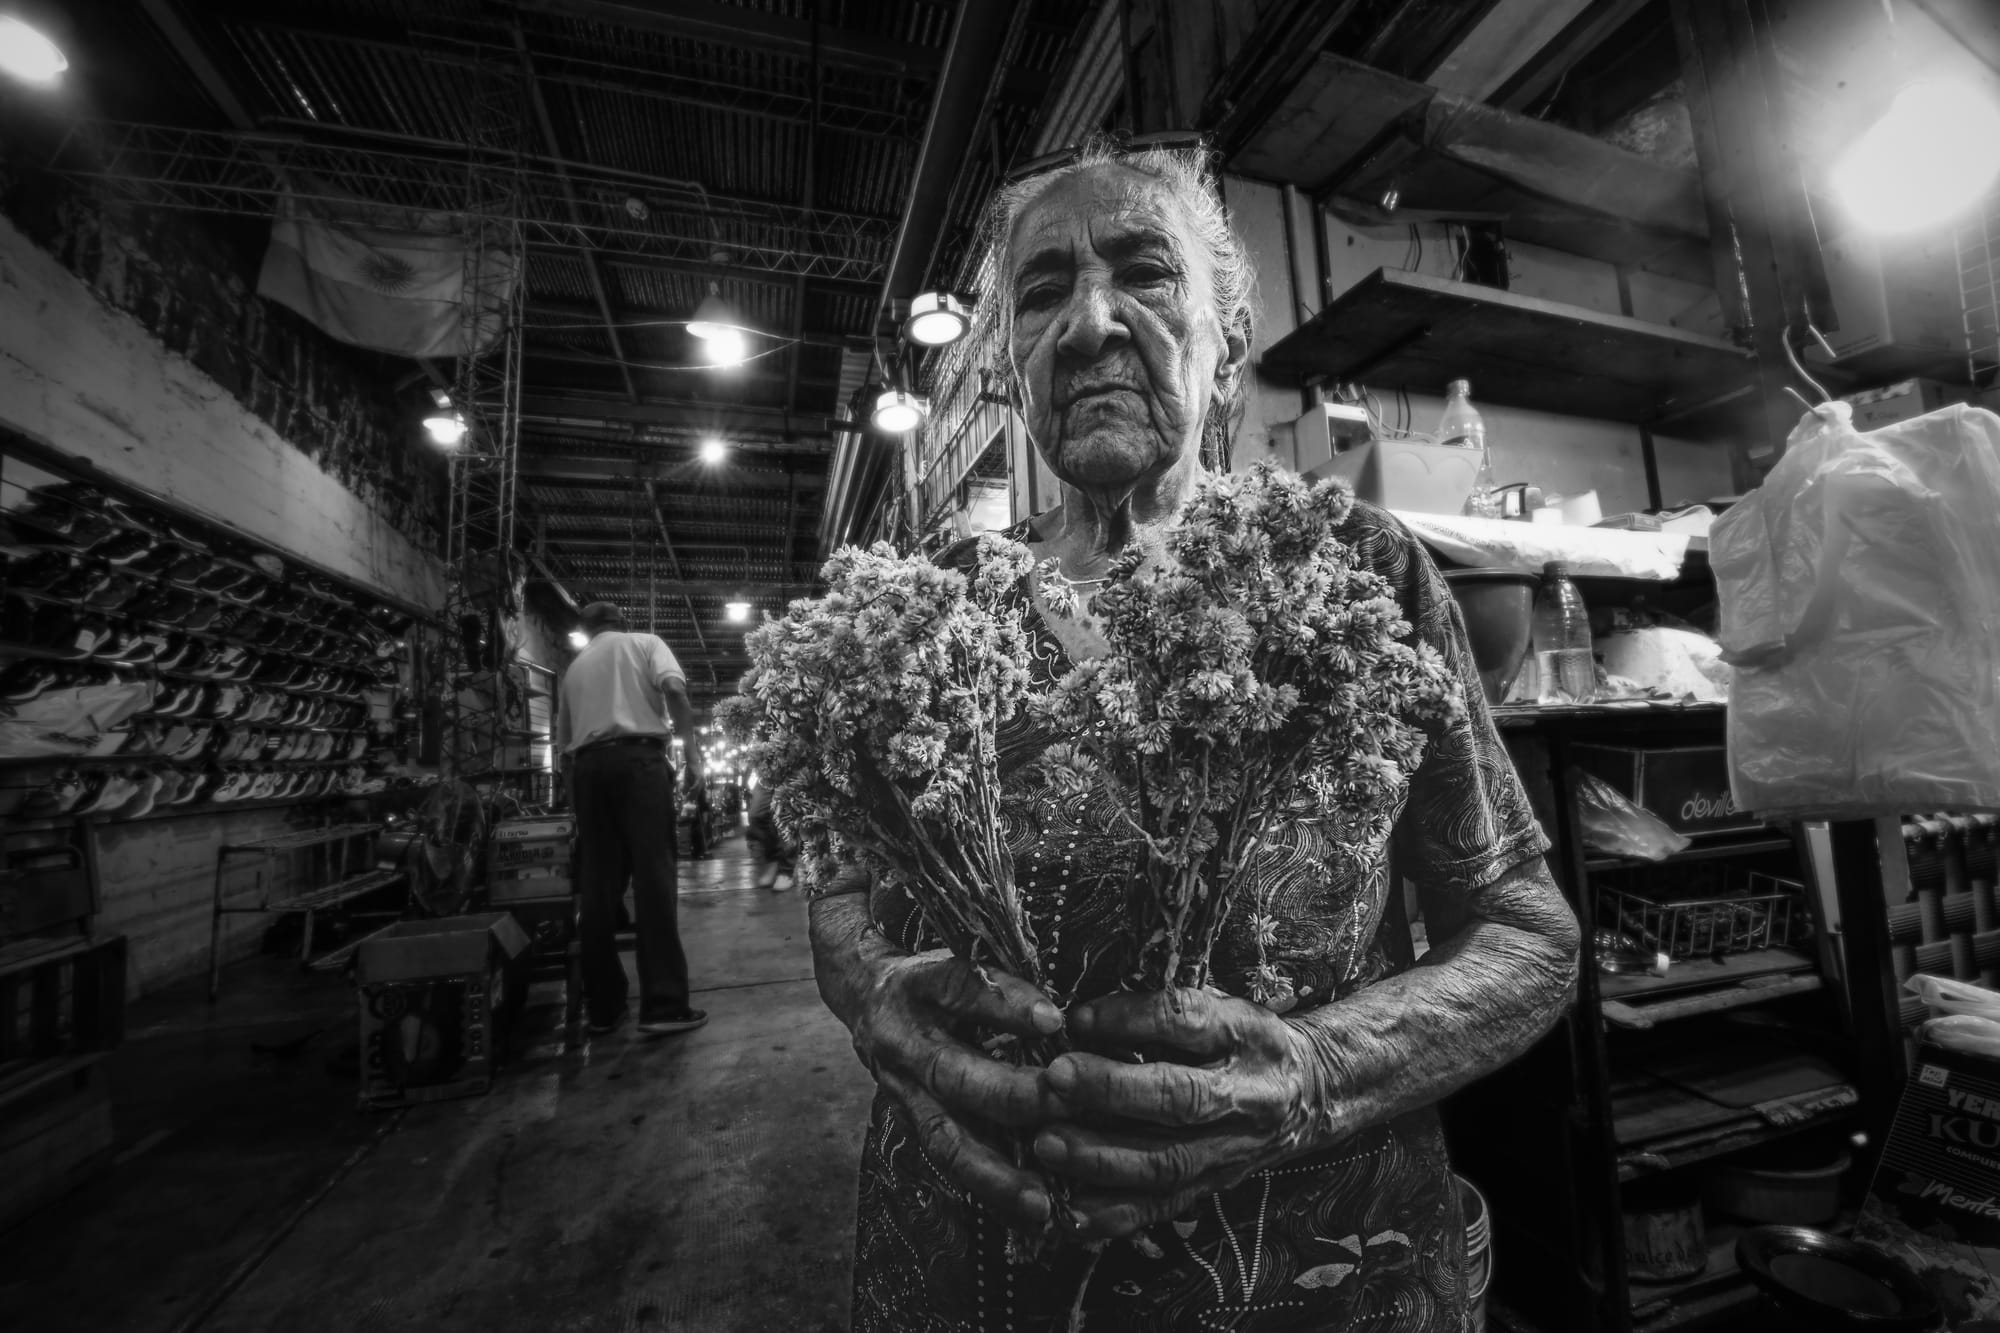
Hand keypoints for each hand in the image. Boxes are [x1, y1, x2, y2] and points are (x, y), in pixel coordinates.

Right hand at [849, 949, 1067, 1233]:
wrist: (863, 994)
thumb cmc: (936, 972)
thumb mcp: (956, 952)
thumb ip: (1001, 971)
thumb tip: (1060, 1006)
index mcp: (918, 986)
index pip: (959, 987)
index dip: (1004, 1003)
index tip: (1055, 1017)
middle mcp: (905, 1042)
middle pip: (954, 1073)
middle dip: (1013, 1094)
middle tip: (1067, 1103)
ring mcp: (904, 1091)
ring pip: (945, 1137)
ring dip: (995, 1172)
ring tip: (1042, 1201)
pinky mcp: (913, 1125)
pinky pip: (950, 1166)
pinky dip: (991, 1193)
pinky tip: (1033, 1214)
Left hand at [1034, 987, 1324, 1240]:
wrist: (1309, 1093)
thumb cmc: (1242, 1039)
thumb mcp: (1220, 1007)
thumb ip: (1161, 1013)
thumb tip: (1079, 1018)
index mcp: (1243, 1034)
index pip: (1187, 1020)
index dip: (1132, 1019)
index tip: (1079, 1017)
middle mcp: (1243, 1093)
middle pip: (1179, 1097)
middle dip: (1112, 1090)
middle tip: (1054, 1078)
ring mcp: (1231, 1149)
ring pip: (1167, 1161)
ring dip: (1102, 1158)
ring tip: (1047, 1144)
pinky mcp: (1213, 1187)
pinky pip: (1161, 1207)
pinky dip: (1112, 1214)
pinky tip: (1066, 1212)